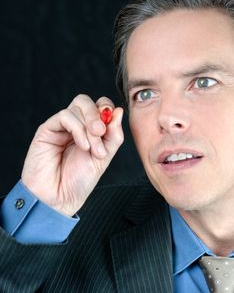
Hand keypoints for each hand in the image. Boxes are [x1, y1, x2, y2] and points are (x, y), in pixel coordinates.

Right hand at [21, 94, 123, 215]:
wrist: (59, 199)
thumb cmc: (79, 181)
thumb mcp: (104, 157)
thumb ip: (113, 135)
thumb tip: (119, 111)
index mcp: (87, 130)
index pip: (98, 106)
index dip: (107, 110)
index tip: (111, 128)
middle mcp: (74, 125)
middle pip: (85, 101)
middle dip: (97, 114)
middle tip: (101, 133)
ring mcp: (60, 127)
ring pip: (77, 107)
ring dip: (89, 127)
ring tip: (92, 150)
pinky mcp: (47, 130)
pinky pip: (64, 116)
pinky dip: (78, 129)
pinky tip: (82, 146)